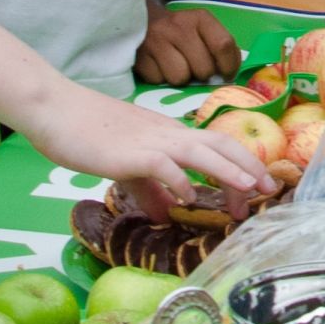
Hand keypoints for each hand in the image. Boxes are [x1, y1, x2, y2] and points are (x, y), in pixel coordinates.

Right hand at [20, 83, 276, 214]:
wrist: (56, 110)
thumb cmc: (88, 134)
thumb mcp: (125, 166)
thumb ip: (149, 188)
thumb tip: (167, 213)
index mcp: (168, 135)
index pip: (214, 145)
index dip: (240, 164)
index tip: (255, 190)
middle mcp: (166, 134)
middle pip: (218, 143)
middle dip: (248, 165)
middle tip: (269, 188)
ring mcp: (149, 141)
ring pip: (199, 150)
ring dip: (227, 169)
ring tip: (249, 188)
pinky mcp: (129, 152)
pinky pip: (161, 164)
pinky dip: (178, 179)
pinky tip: (188, 196)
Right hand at [133, 0, 240, 86]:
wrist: (144, 21)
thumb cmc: (181, 32)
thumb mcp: (203, 30)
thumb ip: (219, 47)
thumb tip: (229, 74)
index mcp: (200, 18)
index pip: (223, 45)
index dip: (229, 66)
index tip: (225, 74)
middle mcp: (178, 26)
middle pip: (203, 68)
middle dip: (201, 74)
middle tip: (193, 66)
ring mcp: (157, 40)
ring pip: (180, 78)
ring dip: (180, 78)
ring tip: (174, 65)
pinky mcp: (140, 56)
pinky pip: (158, 81)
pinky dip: (160, 78)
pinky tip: (158, 65)